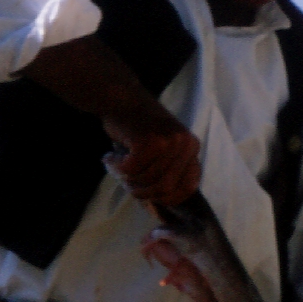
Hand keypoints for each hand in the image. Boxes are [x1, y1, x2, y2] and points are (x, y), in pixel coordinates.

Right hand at [21, 35, 201, 206]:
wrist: (121, 98)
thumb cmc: (138, 127)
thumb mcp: (164, 148)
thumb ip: (168, 170)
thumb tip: (163, 203)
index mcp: (192, 147)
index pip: (188, 187)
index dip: (169, 198)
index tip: (152, 197)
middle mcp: (186, 144)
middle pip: (165, 188)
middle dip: (143, 192)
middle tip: (127, 183)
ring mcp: (169, 142)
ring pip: (146, 180)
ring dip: (128, 179)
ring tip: (118, 168)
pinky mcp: (149, 141)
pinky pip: (131, 169)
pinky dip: (117, 167)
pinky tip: (110, 157)